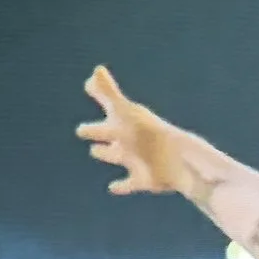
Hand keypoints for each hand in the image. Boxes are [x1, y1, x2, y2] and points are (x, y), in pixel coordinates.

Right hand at [77, 66, 192, 196]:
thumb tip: (96, 69)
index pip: (106, 108)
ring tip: (95, 151)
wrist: (176, 161)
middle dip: (96, 131)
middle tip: (82, 130)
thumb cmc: (146, 133)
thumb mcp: (124, 112)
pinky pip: (129, 183)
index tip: (87, 86)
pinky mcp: (142, 180)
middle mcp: (129, 140)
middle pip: (108, 133)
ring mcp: (136, 159)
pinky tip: (112, 188)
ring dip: (106, 153)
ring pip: (116, 155)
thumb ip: (108, 92)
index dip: (98, 97)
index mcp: (124, 122)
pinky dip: (121, 186)